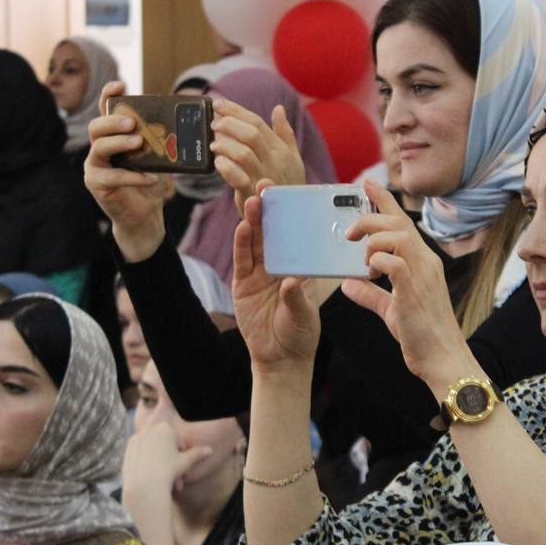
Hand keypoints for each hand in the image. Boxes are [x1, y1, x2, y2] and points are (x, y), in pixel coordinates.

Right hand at [85, 81, 170, 261]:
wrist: (144, 214)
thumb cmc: (150, 182)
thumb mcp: (157, 158)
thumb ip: (160, 140)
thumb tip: (184, 123)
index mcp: (112, 136)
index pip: (104, 110)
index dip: (108, 95)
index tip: (120, 85)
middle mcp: (98, 148)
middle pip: (96, 127)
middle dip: (113, 121)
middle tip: (132, 122)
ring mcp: (95, 167)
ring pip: (99, 148)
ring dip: (119, 143)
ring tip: (138, 142)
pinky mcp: (97, 185)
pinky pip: (112, 177)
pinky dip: (133, 176)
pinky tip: (151, 178)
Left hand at [123, 420, 211, 498]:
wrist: (144, 485)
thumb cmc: (168, 472)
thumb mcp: (185, 462)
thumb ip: (197, 453)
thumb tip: (210, 450)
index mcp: (166, 428)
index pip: (177, 439)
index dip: (180, 454)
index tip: (180, 466)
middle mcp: (150, 428)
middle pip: (163, 443)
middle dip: (169, 458)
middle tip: (172, 475)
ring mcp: (137, 436)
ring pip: (152, 447)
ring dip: (158, 458)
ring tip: (161, 476)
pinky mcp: (128, 446)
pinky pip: (140, 451)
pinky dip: (145, 459)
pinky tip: (148, 472)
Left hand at [209, 100, 305, 215]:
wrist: (293, 216)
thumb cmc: (290, 184)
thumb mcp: (293, 157)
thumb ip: (284, 132)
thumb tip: (278, 108)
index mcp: (280, 148)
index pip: (257, 122)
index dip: (236, 110)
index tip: (218, 103)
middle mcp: (274, 161)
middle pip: (251, 134)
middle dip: (229, 124)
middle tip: (214, 122)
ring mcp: (264, 178)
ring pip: (244, 154)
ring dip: (225, 145)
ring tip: (214, 143)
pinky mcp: (253, 196)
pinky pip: (239, 179)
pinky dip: (226, 168)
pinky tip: (218, 163)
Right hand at [232, 182, 319, 372]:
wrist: (280, 358)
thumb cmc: (299, 333)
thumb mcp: (304, 314)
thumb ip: (296, 297)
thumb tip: (290, 282)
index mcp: (298, 266)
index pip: (294, 236)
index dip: (291, 216)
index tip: (292, 194)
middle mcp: (277, 265)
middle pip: (271, 233)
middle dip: (268, 210)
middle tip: (266, 186)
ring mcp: (258, 274)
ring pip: (255, 242)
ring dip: (252, 221)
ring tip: (252, 202)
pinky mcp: (242, 285)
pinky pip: (241, 261)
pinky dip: (241, 245)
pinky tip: (242, 228)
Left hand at [341, 181, 472, 395]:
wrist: (442, 359)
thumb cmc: (421, 334)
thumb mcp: (390, 310)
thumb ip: (370, 294)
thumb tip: (347, 284)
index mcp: (423, 262)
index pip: (403, 222)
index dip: (384, 200)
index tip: (367, 184)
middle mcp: (426, 262)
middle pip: (398, 223)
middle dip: (370, 218)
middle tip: (349, 231)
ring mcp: (422, 276)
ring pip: (398, 237)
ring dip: (373, 239)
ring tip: (360, 256)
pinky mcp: (414, 292)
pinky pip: (395, 264)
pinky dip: (377, 262)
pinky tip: (369, 272)